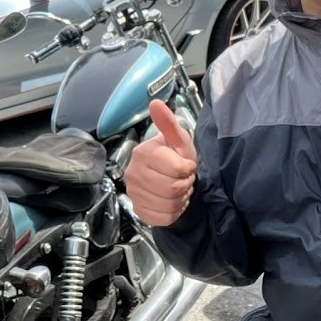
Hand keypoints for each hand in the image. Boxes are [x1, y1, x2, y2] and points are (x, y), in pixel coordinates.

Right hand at [126, 100, 197, 226]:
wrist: (171, 178)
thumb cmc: (176, 157)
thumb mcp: (178, 139)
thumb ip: (168, 123)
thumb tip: (155, 103)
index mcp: (142, 154)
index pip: (176, 170)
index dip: (187, 170)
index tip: (186, 166)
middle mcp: (133, 173)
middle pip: (172, 189)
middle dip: (184, 185)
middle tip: (182, 179)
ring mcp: (133, 193)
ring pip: (168, 205)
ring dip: (180, 199)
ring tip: (177, 190)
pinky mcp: (138, 210)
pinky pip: (162, 218)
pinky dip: (173, 212)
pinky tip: (171, 202)